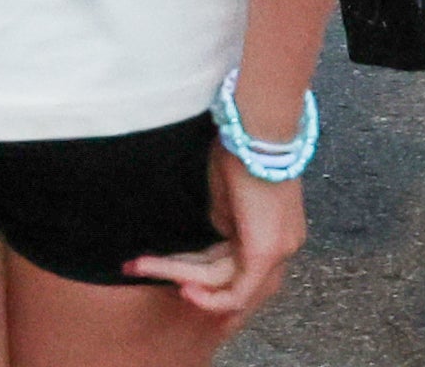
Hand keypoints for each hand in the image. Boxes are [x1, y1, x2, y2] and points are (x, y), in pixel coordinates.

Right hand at [132, 158, 304, 321]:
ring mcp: (279, 251)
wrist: (258, 129)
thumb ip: (222, 222)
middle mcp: (284, 245)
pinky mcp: (265, 253)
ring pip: (222, 284)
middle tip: (142, 270)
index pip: (239, 268)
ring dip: (177, 273)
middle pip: (229, 280)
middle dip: (186, 281)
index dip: (203, 278)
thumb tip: (214, 239)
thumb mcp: (227, 193)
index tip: (169, 274)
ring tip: (139, 264)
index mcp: (278, 229)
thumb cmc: (242, 147)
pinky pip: (235, 292)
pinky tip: (180, 286)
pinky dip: (207, 296)